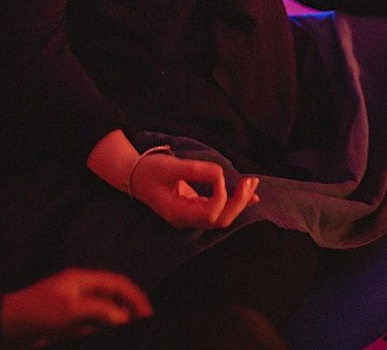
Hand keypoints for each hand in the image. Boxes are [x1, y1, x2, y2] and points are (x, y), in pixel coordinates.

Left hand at [0, 267, 152, 346]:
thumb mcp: (68, 310)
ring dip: (120, 321)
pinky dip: (105, 330)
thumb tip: (123, 316)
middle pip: (114, 297)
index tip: (148, 313)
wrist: (7, 325)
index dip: (135, 296)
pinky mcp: (69, 324)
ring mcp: (76, 308)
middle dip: (131, 309)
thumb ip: (98, 310)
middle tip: (145, 325)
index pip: (118, 284)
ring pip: (106, 313)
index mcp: (83, 280)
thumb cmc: (36, 311)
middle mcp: (83, 291)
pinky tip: (111, 337)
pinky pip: (94, 325)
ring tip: (133, 332)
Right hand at [129, 152, 259, 229]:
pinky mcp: (194, 206)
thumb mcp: (171, 167)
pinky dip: (233, 200)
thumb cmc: (149, 170)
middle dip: (238, 202)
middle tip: (250, 182)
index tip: (218, 174)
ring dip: (240, 201)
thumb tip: (220, 173)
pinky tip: (248, 194)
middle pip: (220, 220)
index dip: (221, 194)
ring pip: (222, 216)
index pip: (210, 213)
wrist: (133, 174)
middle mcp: (187, 219)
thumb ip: (195, 170)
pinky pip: (218, 208)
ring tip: (253, 184)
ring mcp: (190, 215)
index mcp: (179, 214)